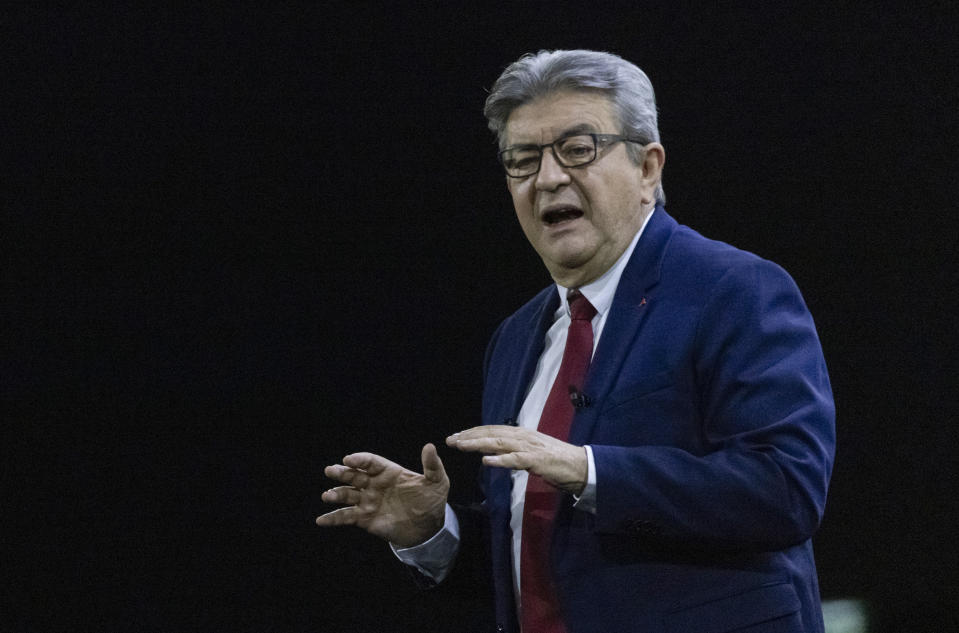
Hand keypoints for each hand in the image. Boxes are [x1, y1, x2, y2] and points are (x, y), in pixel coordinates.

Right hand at [316, 443, 449, 547]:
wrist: (428, 527)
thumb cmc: (432, 500)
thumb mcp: (437, 481)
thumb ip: (432, 465)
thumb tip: (430, 446)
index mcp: (388, 472)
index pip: (371, 462)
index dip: (360, 459)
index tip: (349, 459)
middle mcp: (374, 484)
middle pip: (354, 476)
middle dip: (341, 473)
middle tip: (330, 470)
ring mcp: (367, 501)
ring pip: (347, 495)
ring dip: (335, 494)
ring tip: (327, 495)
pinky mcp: (364, 518)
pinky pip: (345, 517)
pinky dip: (332, 518)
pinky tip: (321, 520)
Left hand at [446, 426, 586, 494]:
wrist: (582, 466)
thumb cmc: (557, 461)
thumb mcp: (532, 452)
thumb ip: (515, 450)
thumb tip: (496, 453)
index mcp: (521, 434)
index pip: (492, 430)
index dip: (473, 432)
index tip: (457, 436)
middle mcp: (523, 436)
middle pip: (491, 433)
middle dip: (469, 436)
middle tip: (451, 440)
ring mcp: (529, 447)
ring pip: (498, 443)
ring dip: (478, 444)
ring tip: (461, 446)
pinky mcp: (536, 460)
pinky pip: (515, 460)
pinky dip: (500, 460)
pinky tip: (486, 462)